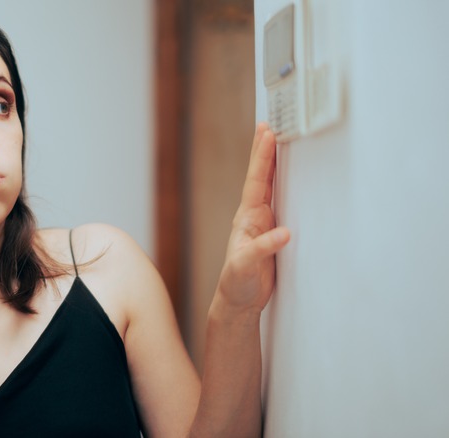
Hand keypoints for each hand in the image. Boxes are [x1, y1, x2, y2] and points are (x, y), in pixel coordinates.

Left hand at [215, 123, 289, 315]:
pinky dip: (285, 186)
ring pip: (269, 187)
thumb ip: (263, 250)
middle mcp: (254, 216)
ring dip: (273, 164)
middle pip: (261, 177)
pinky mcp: (273, 233)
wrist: (238, 301)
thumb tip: (285, 233)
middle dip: (264, 151)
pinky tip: (290, 177)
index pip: (257, 181)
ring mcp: (263, 223)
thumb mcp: (245, 267)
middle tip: (267, 124)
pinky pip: (280, 202)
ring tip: (275, 141)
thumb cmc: (237, 284)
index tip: (267, 134)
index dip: (262, 157)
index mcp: (247, 219)